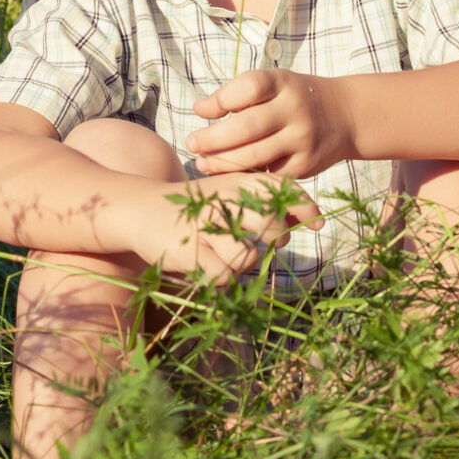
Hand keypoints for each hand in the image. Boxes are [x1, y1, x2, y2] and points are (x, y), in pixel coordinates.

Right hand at [125, 172, 318, 284]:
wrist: (140, 210)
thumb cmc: (196, 208)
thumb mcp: (229, 195)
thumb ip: (266, 203)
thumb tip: (310, 217)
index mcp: (235, 182)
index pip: (281, 190)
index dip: (304, 207)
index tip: (318, 222)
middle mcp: (223, 200)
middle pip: (272, 227)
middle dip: (275, 238)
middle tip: (263, 238)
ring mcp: (206, 226)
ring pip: (248, 257)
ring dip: (240, 261)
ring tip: (220, 250)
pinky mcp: (192, 251)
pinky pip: (225, 276)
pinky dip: (220, 275)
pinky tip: (205, 261)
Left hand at [185, 67, 355, 179]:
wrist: (345, 117)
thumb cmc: (294, 98)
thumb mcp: (273, 83)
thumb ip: (236, 94)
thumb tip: (199, 109)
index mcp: (284, 83)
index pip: (248, 87)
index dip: (220, 100)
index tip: (200, 111)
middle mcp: (295, 110)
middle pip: (246, 127)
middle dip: (212, 139)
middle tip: (191, 143)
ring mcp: (302, 140)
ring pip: (254, 156)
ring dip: (222, 162)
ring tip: (202, 163)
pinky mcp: (305, 165)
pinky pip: (268, 174)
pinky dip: (244, 175)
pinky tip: (227, 174)